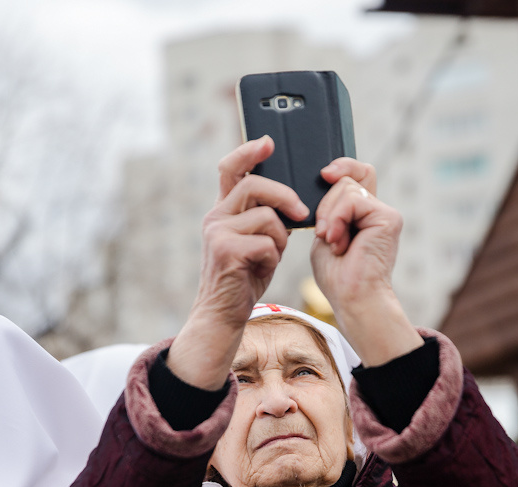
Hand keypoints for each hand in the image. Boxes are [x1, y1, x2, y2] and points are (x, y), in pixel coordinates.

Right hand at [168, 136, 308, 389]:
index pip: (230, 167)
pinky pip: (265, 242)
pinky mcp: (225, 251)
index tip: (268, 141)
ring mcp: (217, 233)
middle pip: (254, 184)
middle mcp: (215, 216)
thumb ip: (266, 218)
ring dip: (281, 236)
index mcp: (223, 210)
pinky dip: (273, 256)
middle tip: (302, 212)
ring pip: (265, 216)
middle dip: (284, 195)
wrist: (224, 314)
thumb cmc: (245, 278)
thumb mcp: (257, 241)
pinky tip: (263, 268)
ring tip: (274, 254)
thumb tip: (294, 199)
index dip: (249, 150)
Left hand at [310, 159, 422, 365]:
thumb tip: (327, 176)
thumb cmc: (337, 275)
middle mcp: (378, 210)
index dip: (343, 165)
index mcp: (364, 214)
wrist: (352, 298)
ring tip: (335, 242)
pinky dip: (338, 219)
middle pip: (346, 179)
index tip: (324, 174)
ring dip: (330, 216)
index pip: (359, 173)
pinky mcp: (389, 218)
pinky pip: (353, 199)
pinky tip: (340, 241)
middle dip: (326, 205)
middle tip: (325, 234)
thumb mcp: (326, 232)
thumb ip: (330, 207)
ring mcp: (386, 213)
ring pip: (346, 188)